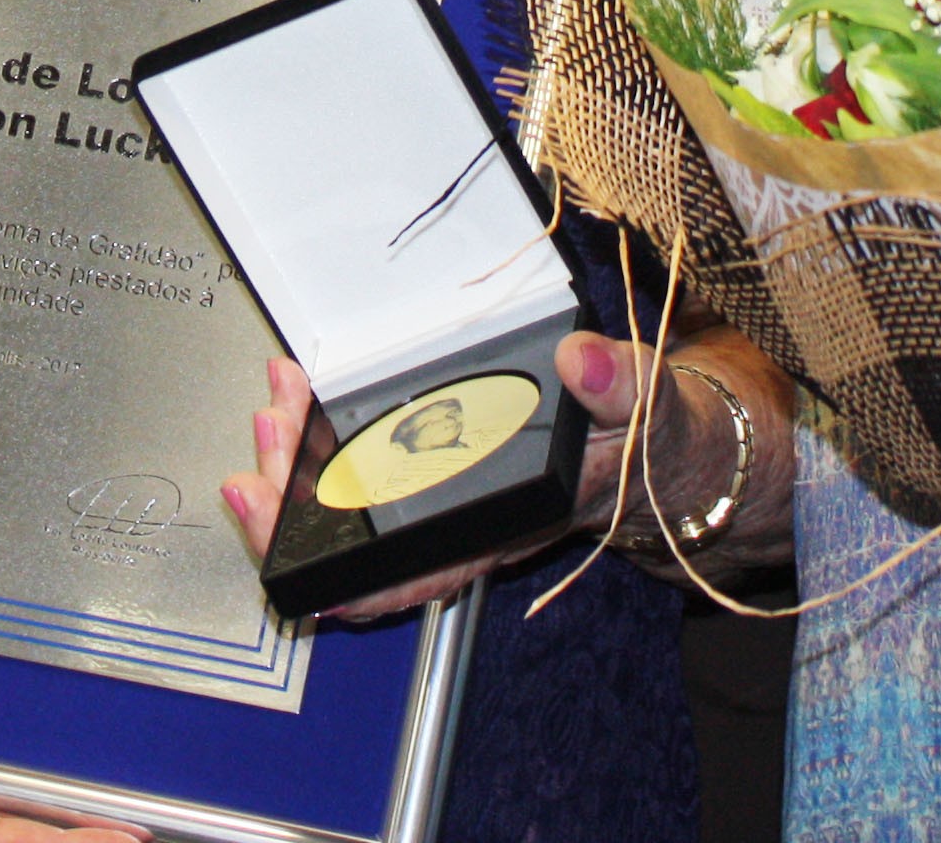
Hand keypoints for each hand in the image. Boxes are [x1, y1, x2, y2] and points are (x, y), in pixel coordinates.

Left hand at [212, 331, 791, 622]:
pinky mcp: (450, 459)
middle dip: (298, 501)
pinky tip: (303, 404)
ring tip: (273, 407)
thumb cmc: (661, 444)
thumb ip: (622, 389)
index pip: (416, 573)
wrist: (675, 446)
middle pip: (366, 539)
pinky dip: (331, 438)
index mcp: (512, 524)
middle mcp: (472, 520)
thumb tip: (580, 361)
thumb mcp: (657, 413)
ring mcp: (454, 493)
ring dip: (305, 461)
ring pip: (361, 502)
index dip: (345, 579)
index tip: (287, 550)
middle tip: (265, 439)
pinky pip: (374, 466)